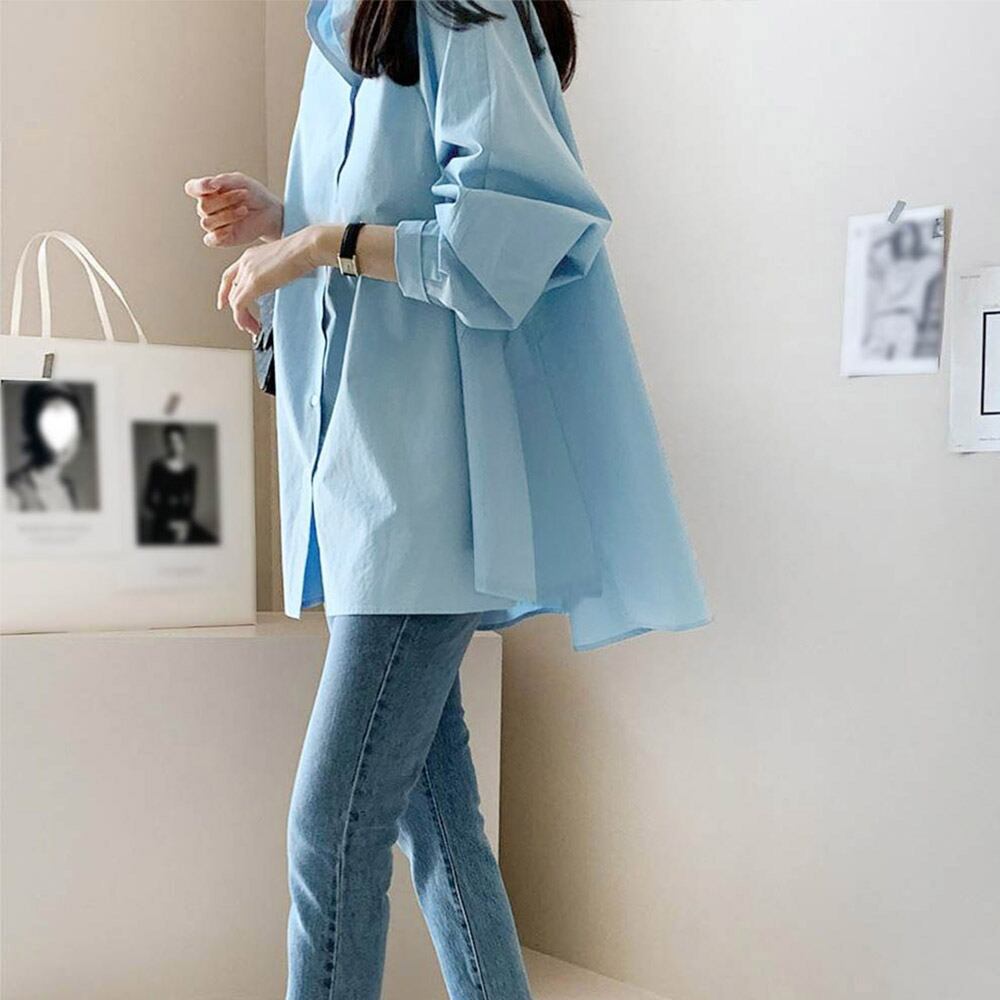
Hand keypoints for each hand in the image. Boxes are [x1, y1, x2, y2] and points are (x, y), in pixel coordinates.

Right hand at [183, 171, 282, 246]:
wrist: (269, 212)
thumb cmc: (254, 195)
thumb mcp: (241, 181)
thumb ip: (224, 180)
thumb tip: (210, 184)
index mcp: (207, 191)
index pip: (192, 188)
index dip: (199, 187)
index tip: (214, 186)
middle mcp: (207, 208)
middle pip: (203, 206)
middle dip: (225, 200)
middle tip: (244, 195)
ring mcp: (213, 224)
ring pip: (207, 222)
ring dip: (228, 215)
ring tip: (244, 210)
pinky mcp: (220, 239)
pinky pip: (210, 239)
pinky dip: (219, 234)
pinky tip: (232, 228)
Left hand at [217, 225, 338, 336]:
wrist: (305, 248)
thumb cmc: (303, 252)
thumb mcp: (281, 262)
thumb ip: (273, 272)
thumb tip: (278, 282)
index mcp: (250, 256)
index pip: (230, 276)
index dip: (225, 291)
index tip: (224, 303)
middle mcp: (245, 263)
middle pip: (231, 291)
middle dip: (236, 310)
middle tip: (244, 324)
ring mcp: (247, 273)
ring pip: (234, 301)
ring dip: (242, 319)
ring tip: (252, 328)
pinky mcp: (253, 284)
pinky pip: (239, 307)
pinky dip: (243, 319)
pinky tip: (253, 326)